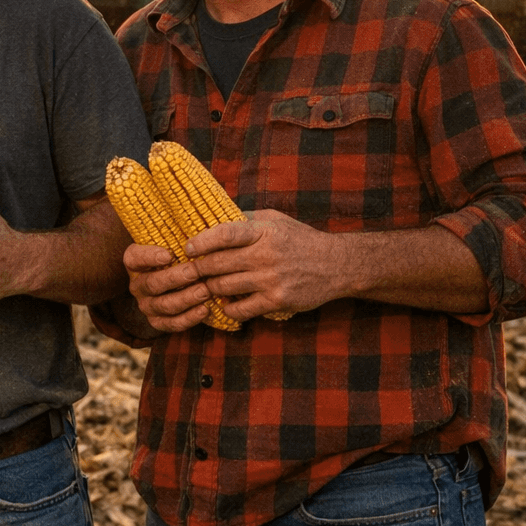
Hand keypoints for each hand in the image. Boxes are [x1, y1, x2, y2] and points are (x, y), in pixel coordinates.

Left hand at [182, 209, 346, 319]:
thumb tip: (213, 217)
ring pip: (224, 287)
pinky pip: (242, 309)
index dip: (201, 241)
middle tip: (188, 271)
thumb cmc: (300, 239)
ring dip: (210, 287)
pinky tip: (225, 303)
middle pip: (218, 263)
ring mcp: (271, 280)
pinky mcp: (277, 301)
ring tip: (205, 285)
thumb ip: (246, 220)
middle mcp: (266, 255)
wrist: (337, 265)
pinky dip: (228, 307)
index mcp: (263, 232)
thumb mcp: (275, 220)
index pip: (224, 234)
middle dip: (197, 268)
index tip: (188, 248)